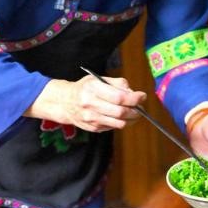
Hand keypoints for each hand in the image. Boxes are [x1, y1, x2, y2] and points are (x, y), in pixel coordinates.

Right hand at [25, 75, 146, 132]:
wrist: (65, 102)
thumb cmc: (85, 88)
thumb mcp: (98, 79)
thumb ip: (118, 84)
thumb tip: (133, 92)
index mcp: (93, 89)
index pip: (119, 97)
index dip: (134, 98)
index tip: (142, 96)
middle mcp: (91, 105)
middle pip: (121, 112)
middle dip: (136, 111)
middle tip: (141, 107)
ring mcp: (91, 119)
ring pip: (119, 123)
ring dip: (131, 119)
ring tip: (135, 113)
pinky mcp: (93, 128)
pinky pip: (113, 127)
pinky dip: (121, 122)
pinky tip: (121, 116)